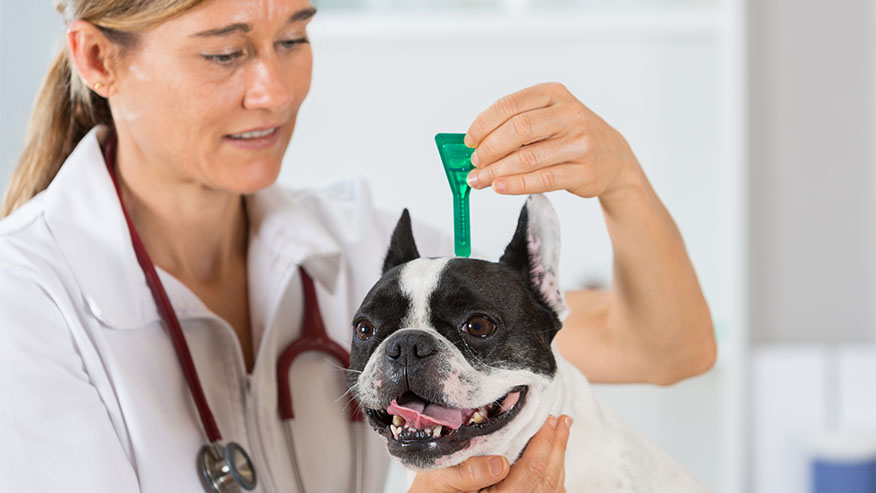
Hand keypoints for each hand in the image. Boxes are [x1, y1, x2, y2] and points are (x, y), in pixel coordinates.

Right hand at [408, 414, 571, 492]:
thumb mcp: (439, 479)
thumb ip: (469, 473)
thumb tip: (501, 462)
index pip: (533, 471)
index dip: (545, 443)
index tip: (550, 419)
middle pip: (547, 480)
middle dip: (557, 447)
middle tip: (563, 421)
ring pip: (550, 490)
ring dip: (558, 461)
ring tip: (560, 436)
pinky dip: (553, 480)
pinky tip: (551, 465)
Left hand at [464, 82, 641, 198]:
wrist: (613, 156)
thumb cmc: (570, 135)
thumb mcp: (548, 116)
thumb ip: (516, 124)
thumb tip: (476, 144)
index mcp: (554, 94)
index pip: (510, 105)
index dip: (484, 124)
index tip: (469, 140)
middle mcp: (569, 115)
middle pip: (518, 129)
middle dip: (489, 148)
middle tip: (474, 162)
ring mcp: (579, 143)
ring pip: (528, 157)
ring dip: (497, 171)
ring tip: (479, 180)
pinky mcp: (583, 171)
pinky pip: (542, 179)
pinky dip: (516, 184)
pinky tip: (499, 187)